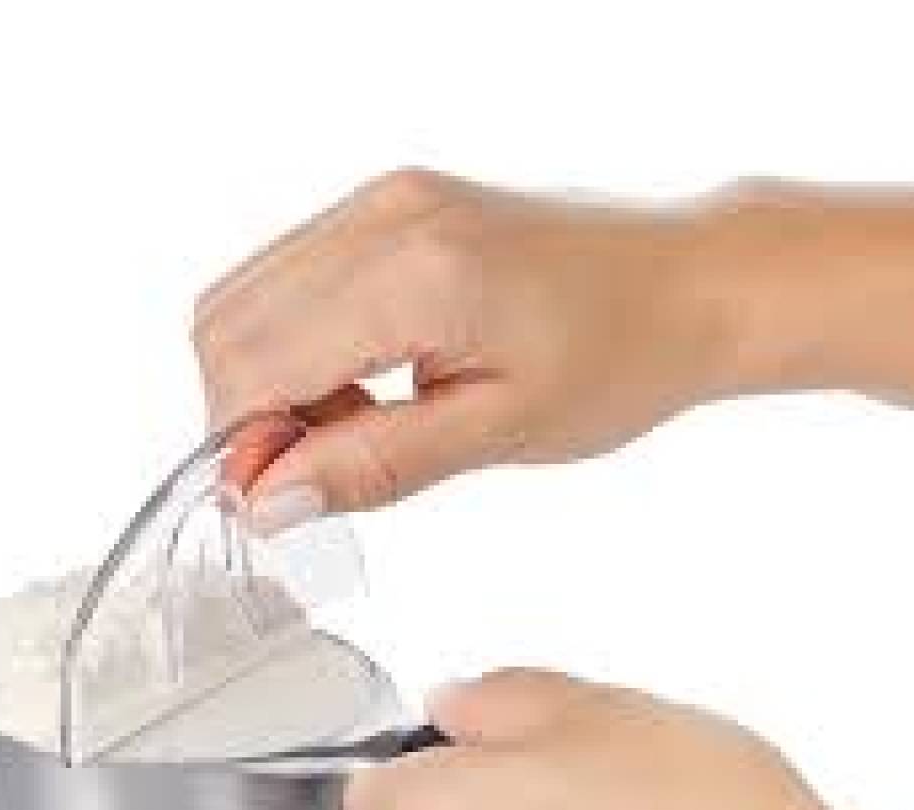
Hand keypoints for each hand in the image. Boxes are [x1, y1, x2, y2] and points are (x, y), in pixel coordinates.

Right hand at [194, 168, 720, 527]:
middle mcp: (382, 217)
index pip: (253, 363)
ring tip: (353, 424)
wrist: (688, 283)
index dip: (241, 446)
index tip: (274, 503)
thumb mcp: (499, 433)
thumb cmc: (620, 358)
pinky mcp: (388, 205)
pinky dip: (293, 344)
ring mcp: (380, 201)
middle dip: (246, 415)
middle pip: (226, 325)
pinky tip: (360, 379)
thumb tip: (268, 499)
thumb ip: (373, 464)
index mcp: (413, 273)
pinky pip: (287, 277)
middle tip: (320, 470)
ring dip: (268, 381)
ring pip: (243, 299)